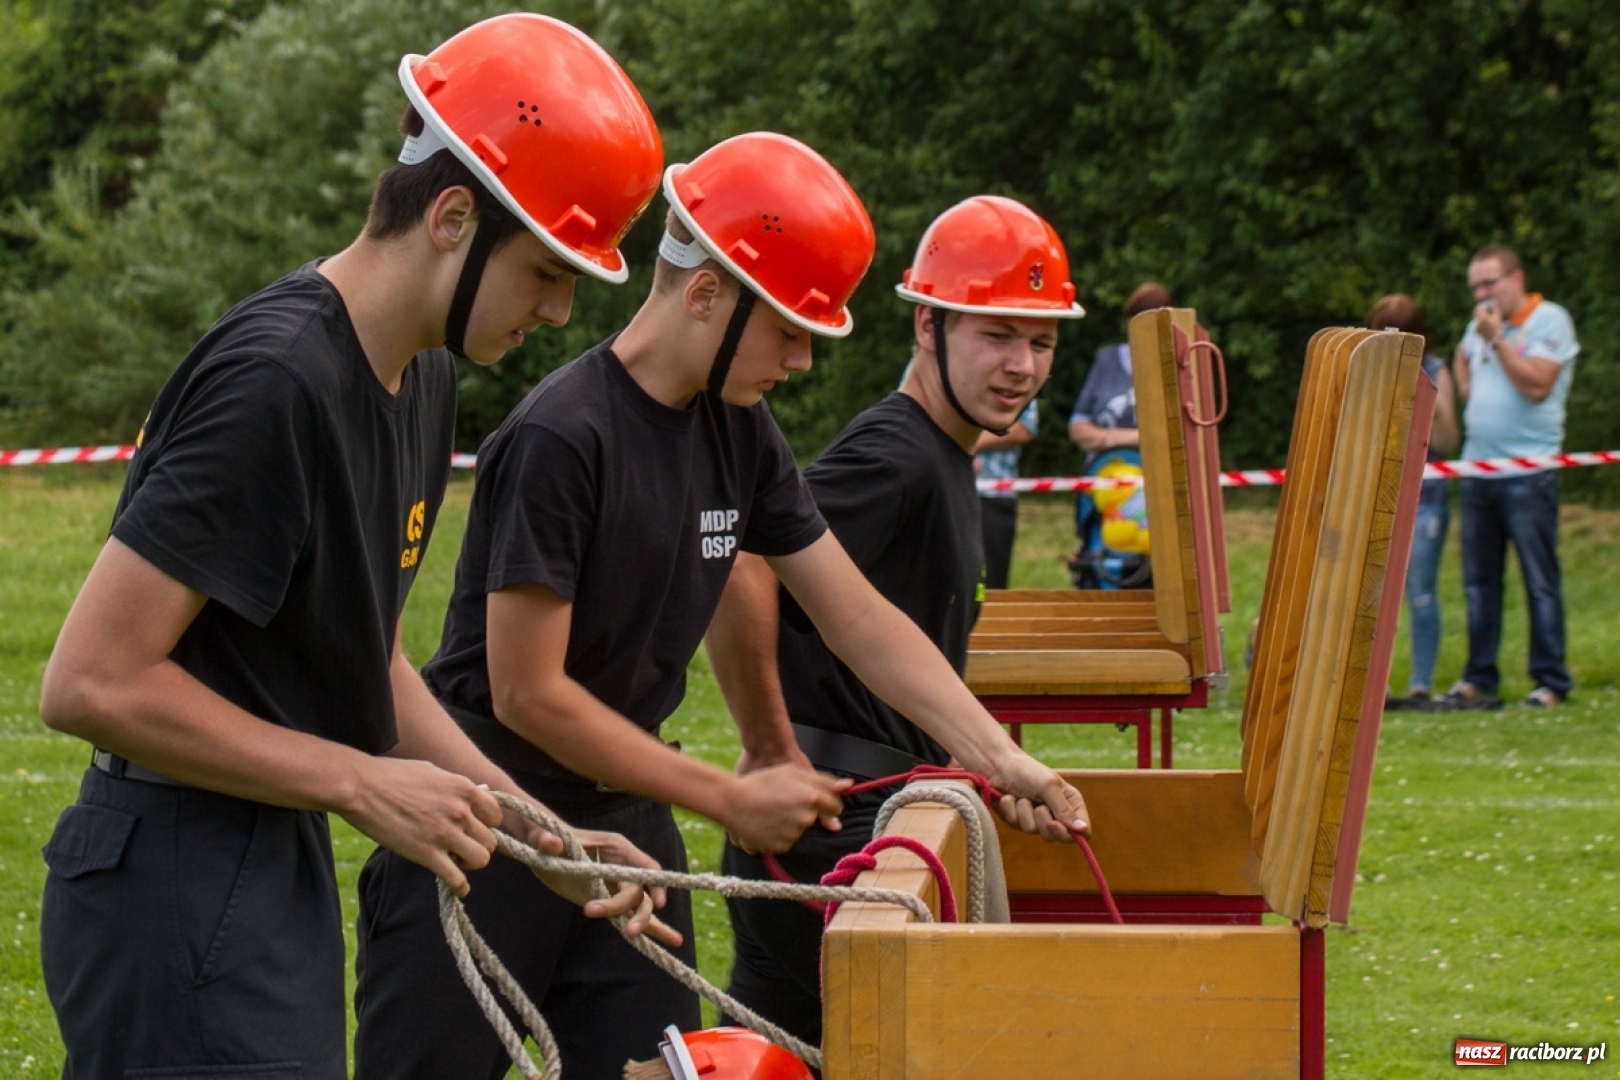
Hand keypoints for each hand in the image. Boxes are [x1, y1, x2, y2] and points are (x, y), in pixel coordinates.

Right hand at [343, 756, 504, 896]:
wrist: (360, 787)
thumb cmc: (393, 775)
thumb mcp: (433, 772)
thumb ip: (459, 786)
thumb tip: (482, 790)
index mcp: (464, 788)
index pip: (495, 814)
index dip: (486, 824)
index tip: (473, 828)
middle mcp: (460, 811)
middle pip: (490, 840)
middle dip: (478, 844)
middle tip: (461, 846)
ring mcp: (444, 833)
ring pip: (481, 859)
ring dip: (471, 863)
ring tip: (457, 861)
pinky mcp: (426, 854)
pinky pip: (456, 879)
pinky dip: (460, 887)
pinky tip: (458, 888)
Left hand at [552, 828, 684, 947]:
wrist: (543, 845)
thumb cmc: (546, 838)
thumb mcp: (544, 840)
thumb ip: (548, 842)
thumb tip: (551, 843)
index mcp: (616, 848)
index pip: (645, 865)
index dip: (655, 883)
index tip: (657, 903)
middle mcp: (622, 866)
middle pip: (639, 891)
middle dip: (636, 911)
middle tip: (627, 930)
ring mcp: (617, 885)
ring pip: (640, 905)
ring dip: (644, 922)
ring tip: (632, 935)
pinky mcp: (610, 900)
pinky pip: (632, 914)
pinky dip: (654, 928)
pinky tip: (674, 941)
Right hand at [736, 745, 844, 833]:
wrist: (731, 801)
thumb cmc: (762, 781)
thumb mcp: (792, 772)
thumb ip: (823, 779)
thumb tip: (849, 785)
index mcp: (812, 797)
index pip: (835, 806)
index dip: (827, 802)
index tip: (817, 800)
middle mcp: (806, 817)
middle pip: (815, 818)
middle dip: (805, 811)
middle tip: (783, 802)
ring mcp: (794, 834)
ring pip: (800, 829)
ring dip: (790, 823)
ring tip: (770, 811)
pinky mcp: (782, 846)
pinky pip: (787, 840)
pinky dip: (779, 834)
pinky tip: (765, 823)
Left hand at [988, 754, 1090, 841]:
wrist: (998, 765)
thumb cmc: (1027, 770)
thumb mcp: (1049, 786)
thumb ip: (1064, 809)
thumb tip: (1082, 830)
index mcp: (1071, 803)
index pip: (1083, 831)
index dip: (1069, 833)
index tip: (1053, 824)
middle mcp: (1056, 814)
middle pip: (1057, 836)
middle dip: (1042, 819)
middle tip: (1037, 804)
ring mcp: (1036, 819)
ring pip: (1032, 830)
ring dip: (1023, 810)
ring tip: (1022, 795)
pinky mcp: (1018, 821)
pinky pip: (1015, 824)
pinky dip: (1010, 809)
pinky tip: (1009, 797)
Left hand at [1474, 301, 1502, 345]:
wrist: (1495, 340)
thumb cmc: (1498, 327)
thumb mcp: (1498, 316)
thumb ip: (1495, 307)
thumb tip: (1493, 300)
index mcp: (1483, 317)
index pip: (1480, 307)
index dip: (1483, 305)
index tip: (1488, 305)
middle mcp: (1477, 321)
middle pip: (1476, 311)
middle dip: (1480, 309)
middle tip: (1486, 309)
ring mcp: (1475, 326)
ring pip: (1475, 316)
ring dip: (1480, 314)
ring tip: (1487, 316)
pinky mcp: (1475, 329)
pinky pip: (1476, 321)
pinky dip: (1480, 319)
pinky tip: (1486, 321)